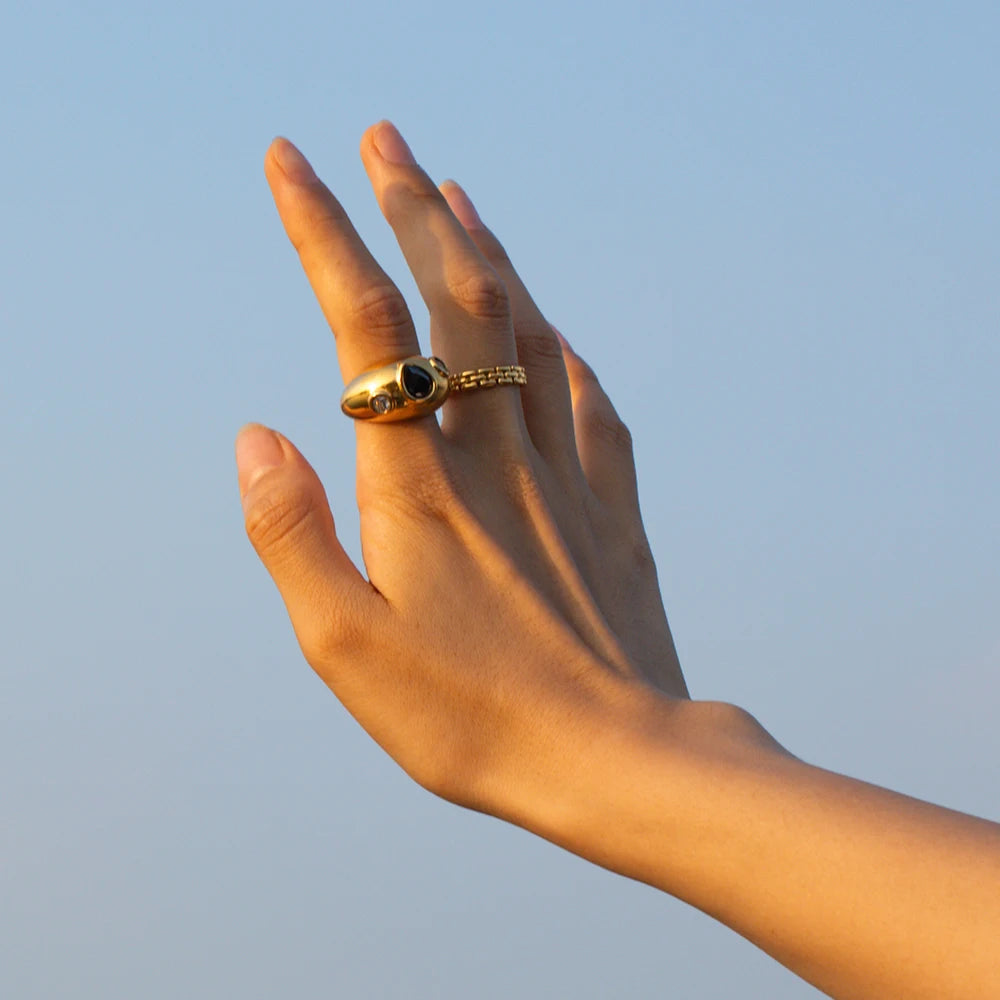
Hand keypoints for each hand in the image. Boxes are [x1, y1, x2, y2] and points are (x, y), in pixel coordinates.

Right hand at [236, 121, 686, 816]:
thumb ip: (290, 535)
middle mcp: (496, 456)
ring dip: (491, 255)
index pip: (363, 325)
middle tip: (385, 138)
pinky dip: (563, 348)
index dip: (324, 231)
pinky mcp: (613, 509)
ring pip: (530, 333)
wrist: (617, 761)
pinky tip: (555, 331)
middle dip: (415, 207)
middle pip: (458, 298)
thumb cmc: (471, 718)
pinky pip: (591, 402)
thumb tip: (255, 437)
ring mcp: (565, 475)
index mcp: (420, 484)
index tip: (293, 163)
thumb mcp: (346, 647)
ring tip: (459, 196)